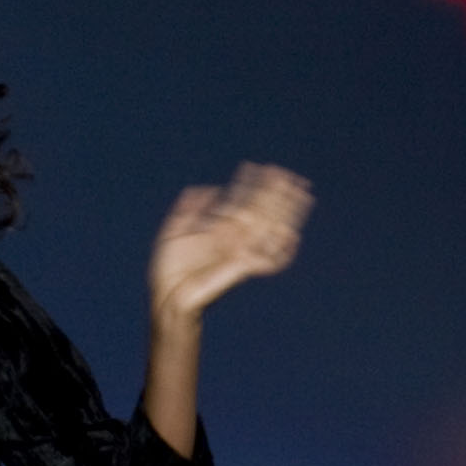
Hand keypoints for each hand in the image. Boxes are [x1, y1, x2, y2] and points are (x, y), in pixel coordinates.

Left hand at [148, 162, 311, 328]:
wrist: (168, 297)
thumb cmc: (169, 269)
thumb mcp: (175, 230)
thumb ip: (190, 209)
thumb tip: (211, 190)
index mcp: (218, 228)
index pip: (241, 201)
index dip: (252, 184)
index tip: (264, 167)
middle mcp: (232, 238)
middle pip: (259, 211)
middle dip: (274, 194)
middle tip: (288, 176)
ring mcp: (238, 252)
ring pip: (268, 229)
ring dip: (284, 213)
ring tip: (298, 196)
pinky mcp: (241, 269)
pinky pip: (268, 261)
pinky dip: (281, 252)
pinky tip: (292, 237)